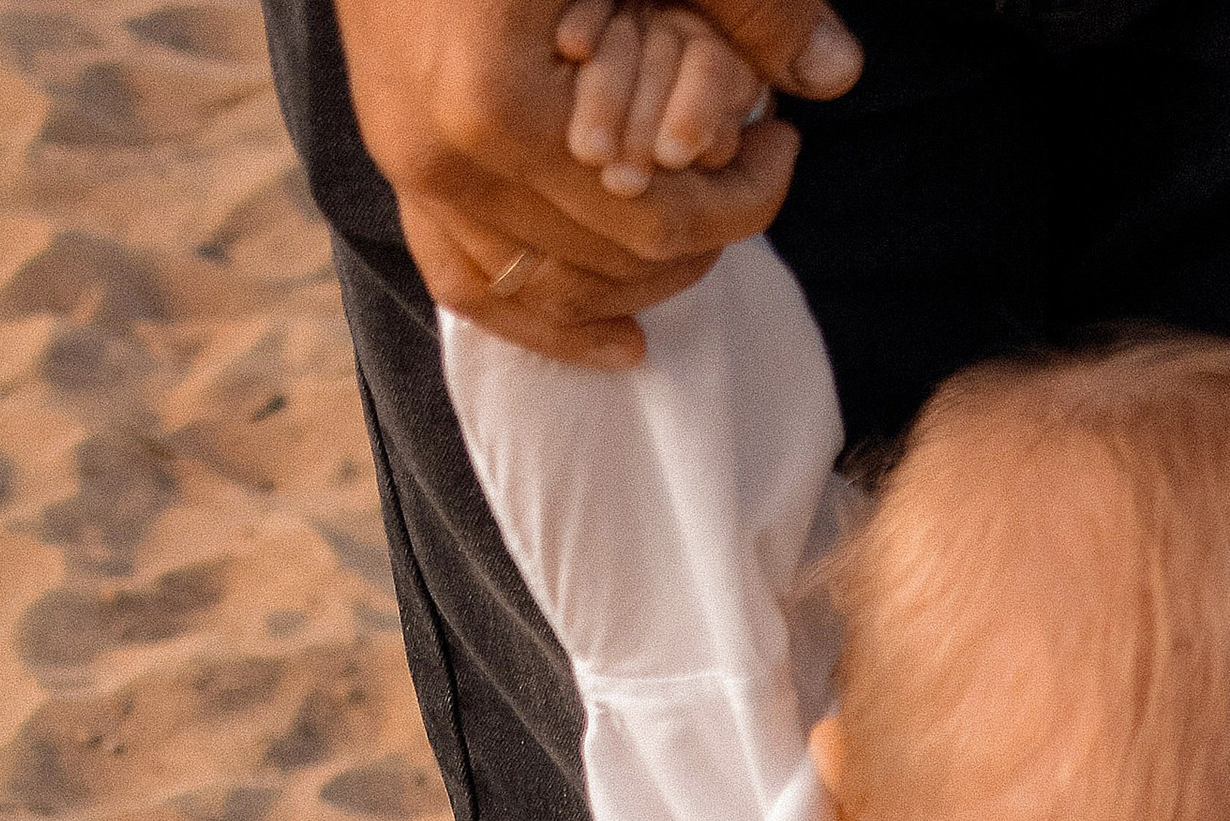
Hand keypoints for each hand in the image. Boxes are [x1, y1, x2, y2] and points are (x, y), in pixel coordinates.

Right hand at [332, 0, 859, 367]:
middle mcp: (447, 156)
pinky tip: (622, 339)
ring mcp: (410, 167)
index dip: (744, 199)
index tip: (783, 147)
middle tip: (748, 182)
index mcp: (498, 99)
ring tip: (695, 232)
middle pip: (613, 259)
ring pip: (552, 288)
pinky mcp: (393, 163)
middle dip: (702, 236)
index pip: (659, 215)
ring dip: (639, 277)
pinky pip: (469, 281)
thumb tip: (836, 72)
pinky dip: (548, 319)